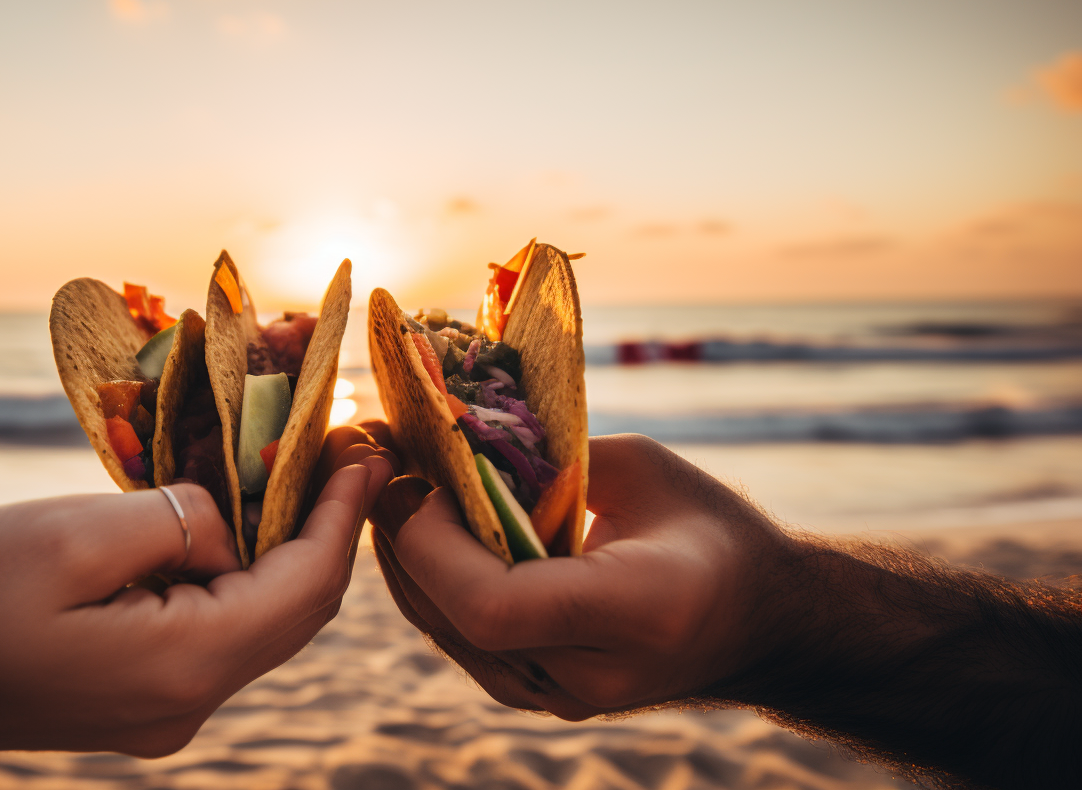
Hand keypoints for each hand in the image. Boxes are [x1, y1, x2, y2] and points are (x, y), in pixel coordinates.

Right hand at [0, 426, 395, 789]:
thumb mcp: (67, 536)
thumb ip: (173, 519)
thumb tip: (228, 520)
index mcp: (182, 664)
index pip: (304, 587)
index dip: (345, 517)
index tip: (368, 451)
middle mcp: (189, 700)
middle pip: (296, 610)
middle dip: (328, 528)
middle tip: (347, 452)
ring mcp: (165, 706)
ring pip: (260, 619)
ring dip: (285, 547)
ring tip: (298, 471)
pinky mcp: (139, 696)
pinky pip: (216, 628)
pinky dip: (238, 573)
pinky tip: (233, 519)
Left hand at [369, 433, 796, 718]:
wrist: (757, 623)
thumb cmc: (710, 529)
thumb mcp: (645, 470)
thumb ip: (552, 459)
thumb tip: (457, 440)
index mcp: (636, 613)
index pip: (493, 605)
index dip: (436, 545)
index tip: (423, 479)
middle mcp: (592, 674)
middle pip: (455, 620)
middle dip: (403, 540)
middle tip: (380, 467)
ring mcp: (561, 697)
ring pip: (444, 632)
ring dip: (405, 559)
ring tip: (387, 489)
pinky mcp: (539, 694)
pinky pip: (460, 638)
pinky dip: (429, 582)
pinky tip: (417, 532)